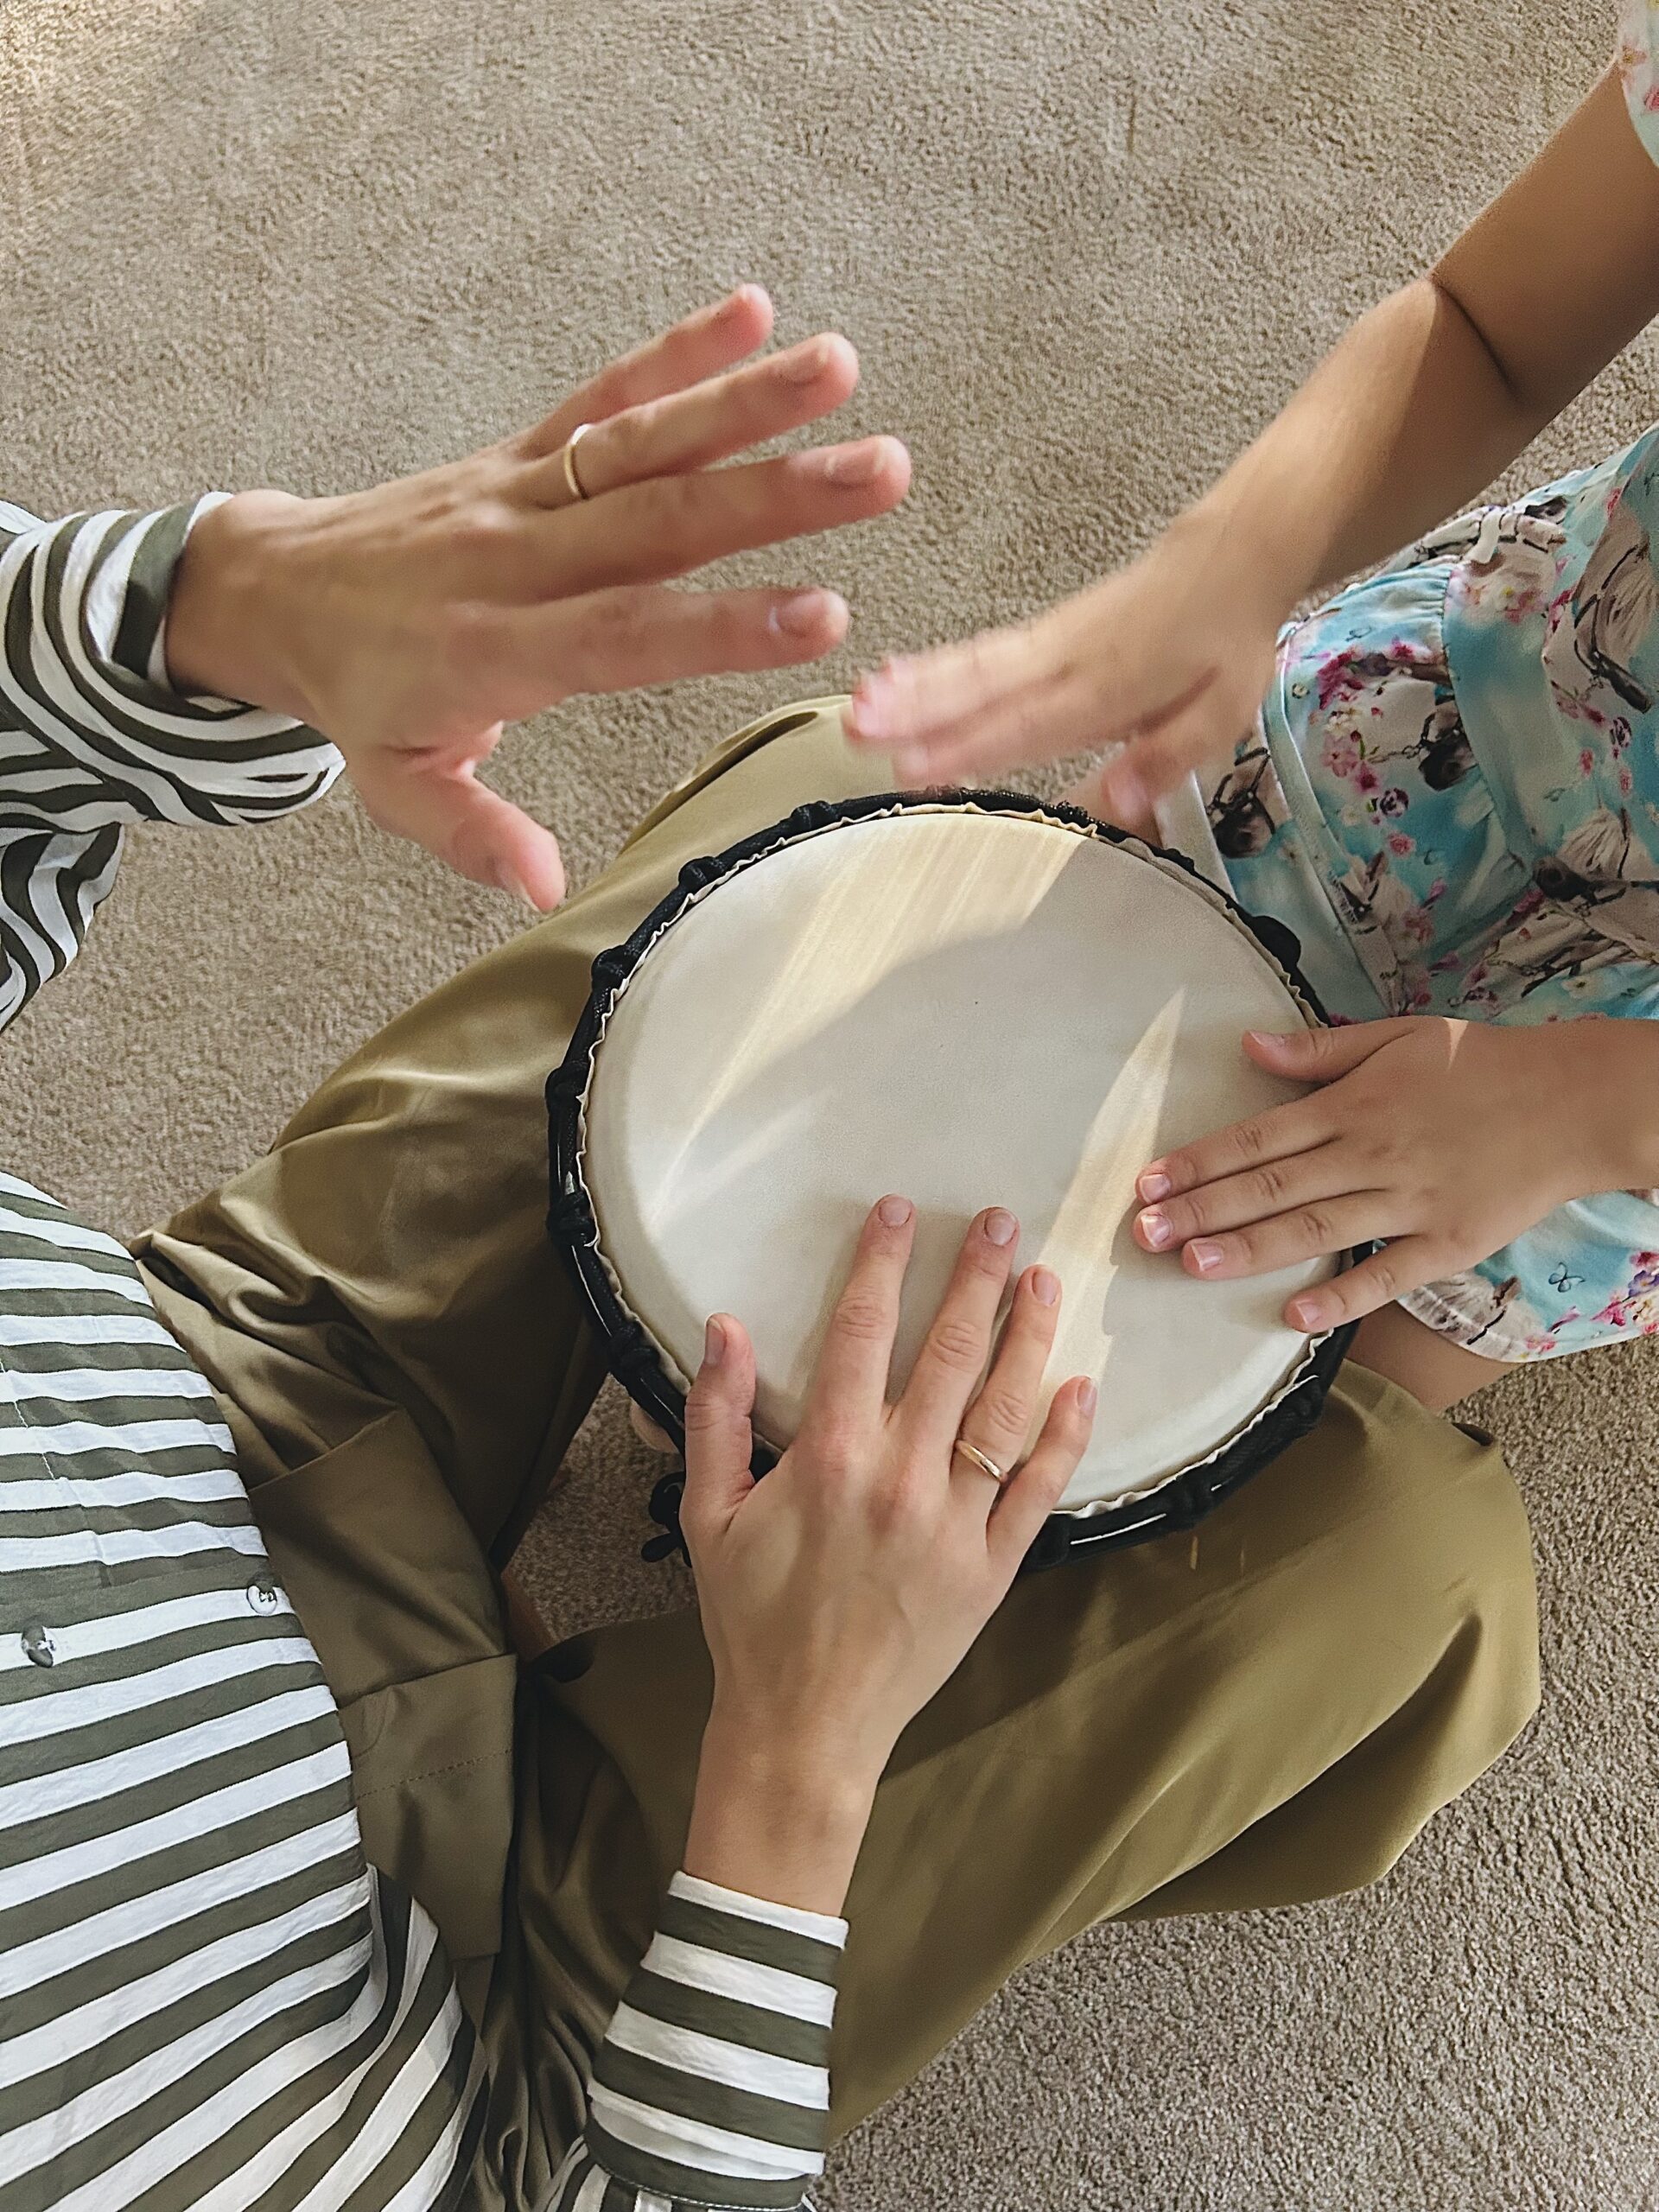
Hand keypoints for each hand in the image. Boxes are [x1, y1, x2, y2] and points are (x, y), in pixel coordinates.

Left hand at [165, 285, 909, 906]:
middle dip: (775, 495)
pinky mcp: (524, 452)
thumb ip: (472, 835)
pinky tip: (748, 311)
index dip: (721, 624)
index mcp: (494, 648)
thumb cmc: (356, 695)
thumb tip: (545, 889)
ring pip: (642, 442)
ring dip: (744, 402)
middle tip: (879, 472)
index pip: (624, 635)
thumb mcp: (395, 785)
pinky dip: (673, 351)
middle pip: (659, 520)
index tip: (820, 617)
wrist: (277, 591)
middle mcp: (518, 557)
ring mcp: (523, 491)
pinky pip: (602, 397)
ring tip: (837, 370)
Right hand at [680, 1197, 1094, 1911]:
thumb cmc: (750, 1618)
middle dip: (978, 1277)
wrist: (803, 1724)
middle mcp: (900, 1477)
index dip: (883, 1263)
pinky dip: (1065, 1436)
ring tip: (1049, 1281)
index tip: (901, 1212)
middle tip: (1003, 1220)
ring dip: (1030, 1337)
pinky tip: (1083, 1385)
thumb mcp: (708, 1514)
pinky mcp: (992, 1569)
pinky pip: (1039, 1490)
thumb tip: (723, 1325)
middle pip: (950, 1353)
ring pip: (1005, 1409)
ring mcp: (954, 1523)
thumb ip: (713, 1415)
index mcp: (830, 1456)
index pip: (862, 1331)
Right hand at [841, 512, 1283, 827]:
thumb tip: (1118, 804)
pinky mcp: (1042, 632)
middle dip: (916, 710)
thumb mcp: (1222, 712)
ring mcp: (1049, 641)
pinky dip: (931, 664)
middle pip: (982, 688)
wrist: (1233, 555)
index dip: (969, 746)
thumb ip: (1165, 758)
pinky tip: (891, 676)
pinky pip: (979, 651)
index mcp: (1110, 688)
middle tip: (857, 731)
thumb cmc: (1226, 641)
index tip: (912, 766)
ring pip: (971, 666)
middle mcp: (1067, 661)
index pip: (1027, 724)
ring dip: (911, 687)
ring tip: (856, 708)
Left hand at [1129, 1017, 1597, 1332]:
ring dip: (1250, 1249)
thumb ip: (1320, 1049)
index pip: (1258, 1136)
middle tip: (1142, 1234)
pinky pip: (1386, 1275)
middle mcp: (1371, 1155)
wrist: (1572, 1101)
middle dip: (1203, 1210)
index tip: (1149, 1183)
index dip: (1200, 1162)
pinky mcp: (1447, 1244)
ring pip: (1316, 1230)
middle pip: (1273, 1186)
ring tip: (1193, 1265)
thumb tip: (1248, 1043)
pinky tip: (1293, 1316)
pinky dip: (1342, 1298)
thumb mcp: (1397, 1035)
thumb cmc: (1478, 1064)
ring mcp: (1409, 1203)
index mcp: (1353, 1105)